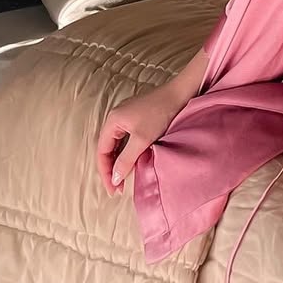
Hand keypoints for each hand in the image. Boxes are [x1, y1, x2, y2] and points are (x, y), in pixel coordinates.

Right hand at [95, 78, 188, 196]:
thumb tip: (114, 178)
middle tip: (117, 188)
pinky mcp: (137, 116)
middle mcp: (115, 117)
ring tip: (124, 178)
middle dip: (111, 169)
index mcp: (112, 121)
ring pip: (117, 144)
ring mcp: (126, 116)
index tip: (113, 189)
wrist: (181, 92)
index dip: (106, 172)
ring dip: (119, 161)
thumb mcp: (142, 139)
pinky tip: (133, 161)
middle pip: (107, 148)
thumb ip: (126, 160)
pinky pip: (126, 138)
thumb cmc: (161, 113)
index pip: (102, 152)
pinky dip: (127, 152)